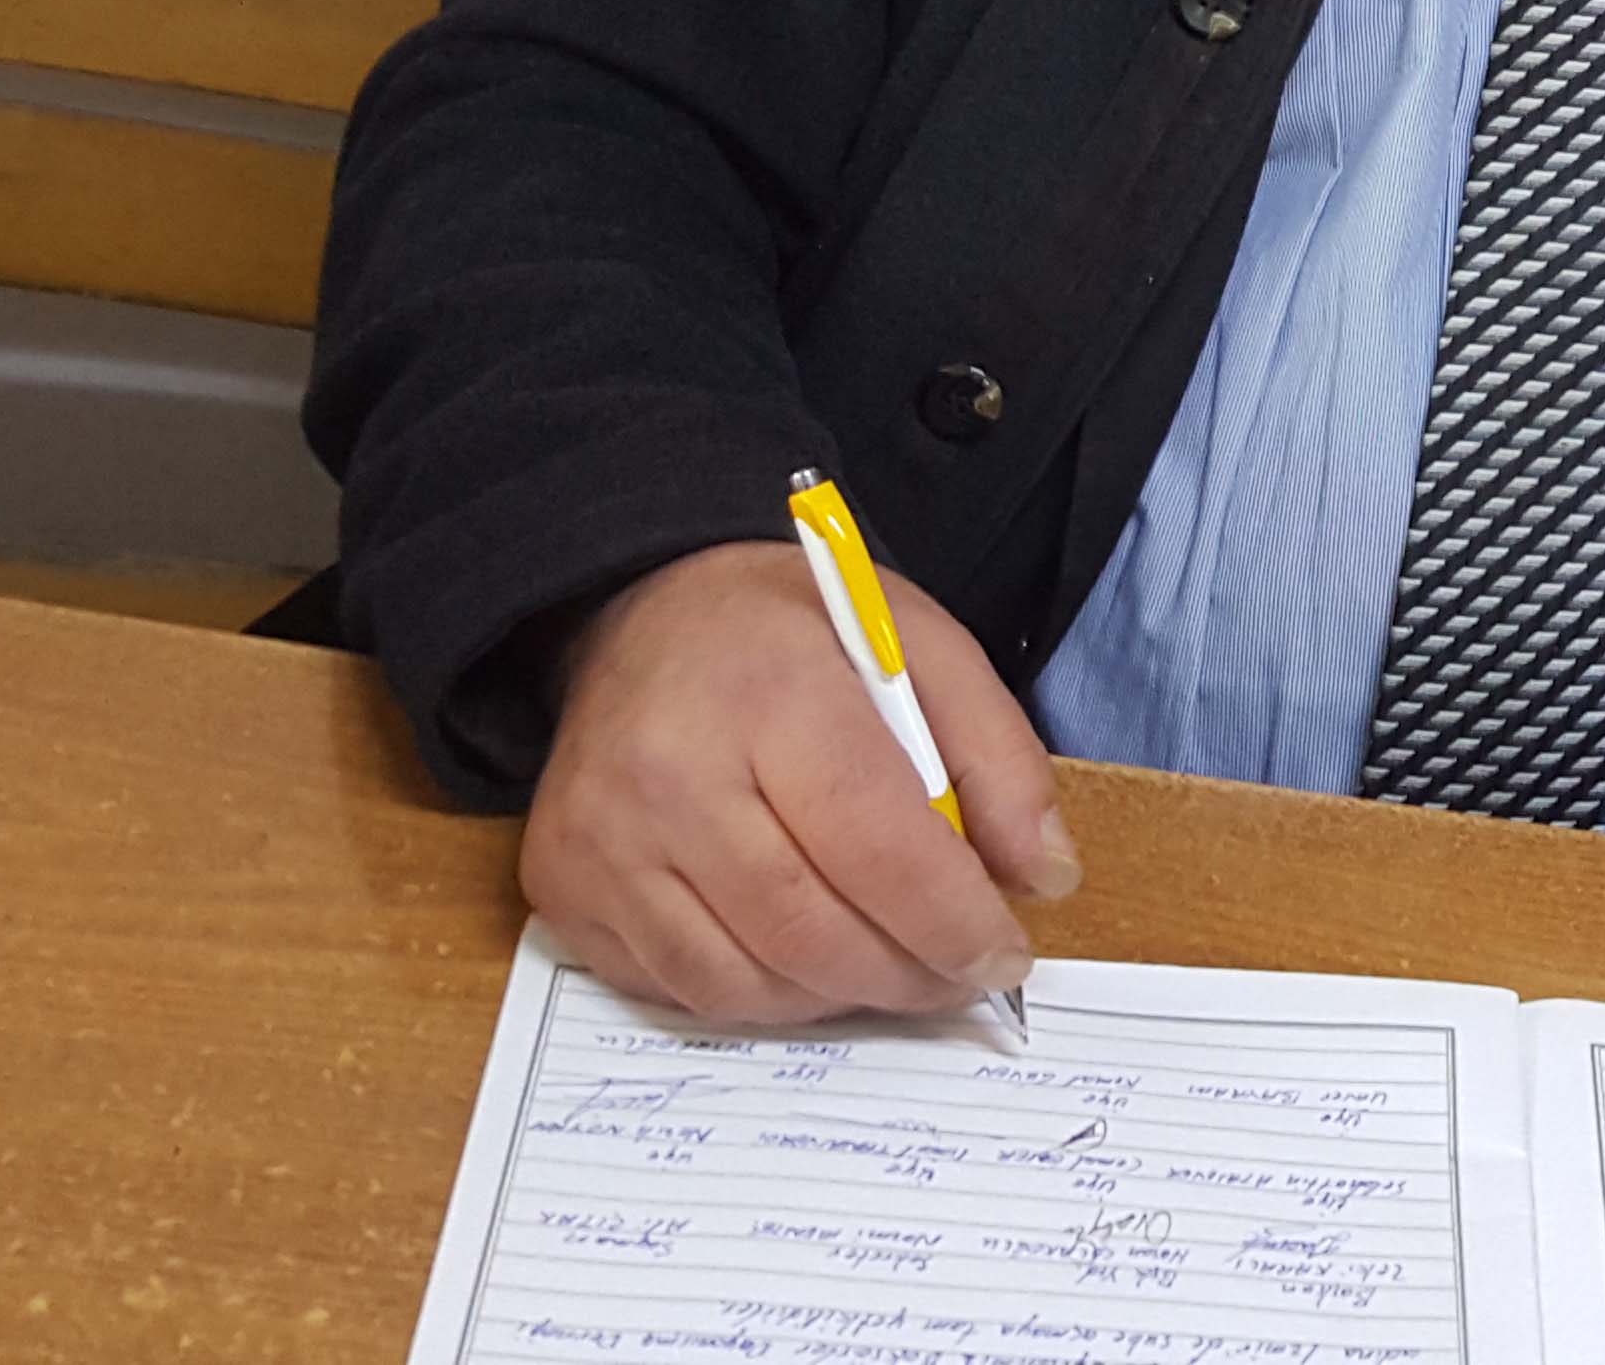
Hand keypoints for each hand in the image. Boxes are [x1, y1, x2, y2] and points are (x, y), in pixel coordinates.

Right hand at [520, 538, 1081, 1022]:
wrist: (636, 608)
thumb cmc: (791, 633)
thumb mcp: (921, 647)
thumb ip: (998, 759)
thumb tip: (1044, 881)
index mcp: (770, 695)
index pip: (880, 850)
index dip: (956, 924)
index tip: (1005, 958)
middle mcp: (668, 774)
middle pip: (811, 934)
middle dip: (906, 976)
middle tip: (955, 976)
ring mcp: (602, 839)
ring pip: (743, 983)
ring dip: (836, 996)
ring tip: (884, 964)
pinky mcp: (561, 886)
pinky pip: (676, 989)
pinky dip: (757, 994)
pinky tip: (798, 953)